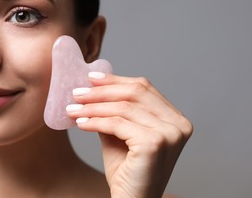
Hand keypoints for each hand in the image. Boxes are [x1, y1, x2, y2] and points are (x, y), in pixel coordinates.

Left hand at [67, 72, 192, 197]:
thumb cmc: (127, 172)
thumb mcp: (120, 135)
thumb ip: (114, 112)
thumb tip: (94, 87)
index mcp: (176, 120)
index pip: (145, 89)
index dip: (117, 80)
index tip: (92, 78)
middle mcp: (179, 125)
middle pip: (136, 93)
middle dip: (103, 91)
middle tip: (77, 92)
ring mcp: (170, 133)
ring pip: (124, 108)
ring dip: (94, 106)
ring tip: (73, 108)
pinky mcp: (155, 143)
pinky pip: (118, 124)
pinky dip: (96, 121)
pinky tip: (80, 123)